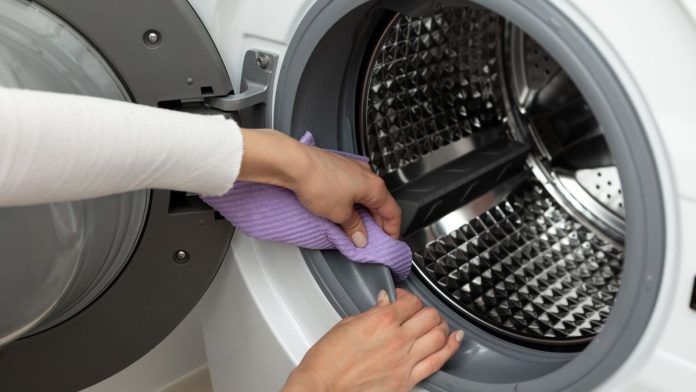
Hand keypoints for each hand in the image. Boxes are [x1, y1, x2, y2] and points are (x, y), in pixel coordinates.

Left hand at [237, 128, 400, 245]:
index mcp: (375, 186)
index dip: (393, 229)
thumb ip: (353, 227)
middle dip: (377, 222)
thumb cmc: (319, 182)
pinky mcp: (338, 167)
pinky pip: (352, 187)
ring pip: (365, 194)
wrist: (295, 163)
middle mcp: (366, 174)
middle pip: (380, 202)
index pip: (392, 211)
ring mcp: (352, 168)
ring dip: (363, 212)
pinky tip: (342, 210)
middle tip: (372, 238)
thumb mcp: (339, 214)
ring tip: (354, 227)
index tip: (390, 241)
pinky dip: (352, 201)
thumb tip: (360, 236)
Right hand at [281, 289, 463, 391]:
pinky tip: (454, 339)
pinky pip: (438, 360)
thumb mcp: (347, 324)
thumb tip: (385, 302)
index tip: (403, 300)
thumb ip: (372, 312)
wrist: (322, 388)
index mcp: (380, 320)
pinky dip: (450, 347)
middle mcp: (397, 339)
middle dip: (426, 310)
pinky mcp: (407, 380)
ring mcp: (405, 361)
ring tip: (437, 324)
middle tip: (419, 313)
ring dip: (441, 326)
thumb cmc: (327, 360)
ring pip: (439, 335)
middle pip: (429, 315)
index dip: (408, 298)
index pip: (411, 301)